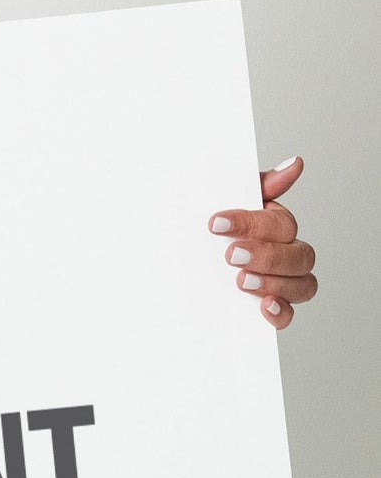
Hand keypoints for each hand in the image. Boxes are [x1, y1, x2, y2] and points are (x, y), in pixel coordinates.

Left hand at [208, 155, 317, 327]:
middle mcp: (285, 252)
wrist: (173, 260)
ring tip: (241, 281)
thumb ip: (256, 184)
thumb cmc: (208, 225)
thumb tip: (294, 163)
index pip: (282, 223)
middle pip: (300, 255)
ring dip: (274, 282)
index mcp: (274, 224)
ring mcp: (282, 281)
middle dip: (266, 255)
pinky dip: (281, 312)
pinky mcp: (272, 307)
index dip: (252, 223)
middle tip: (230, 255)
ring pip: (304, 284)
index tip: (215, 224)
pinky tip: (264, 307)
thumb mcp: (221, 198)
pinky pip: (291, 314)